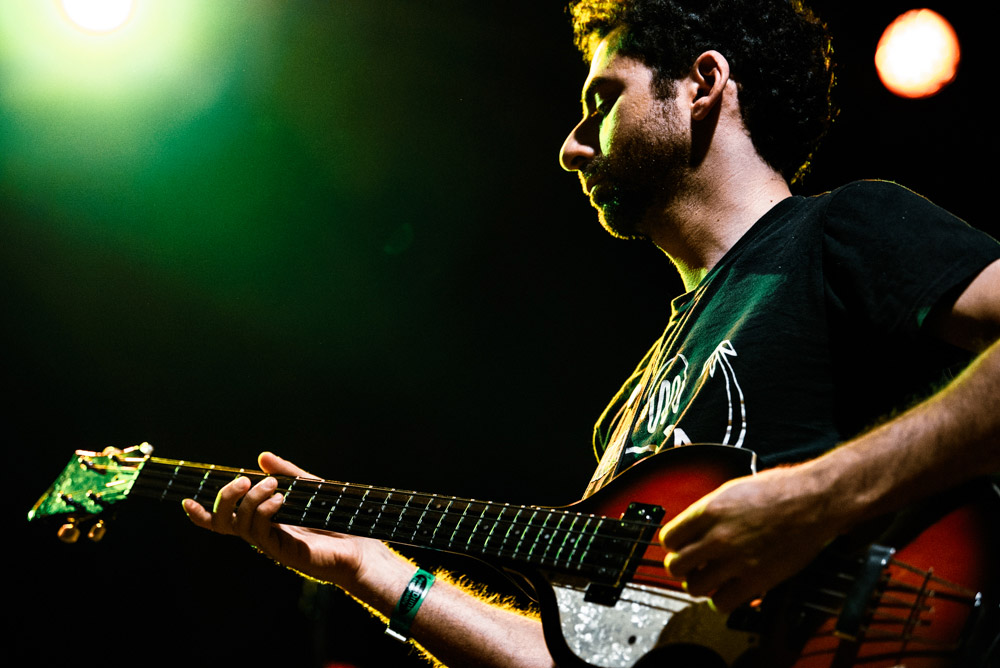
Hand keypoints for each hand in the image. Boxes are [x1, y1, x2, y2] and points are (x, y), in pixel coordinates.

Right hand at [182, 451, 382, 589]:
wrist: (358, 547)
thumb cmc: (334, 520)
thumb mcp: (308, 488)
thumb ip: (285, 473)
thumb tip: (261, 457)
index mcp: (262, 520)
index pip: (225, 520)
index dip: (201, 514)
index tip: (186, 501)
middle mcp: (261, 533)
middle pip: (223, 521)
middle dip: (224, 498)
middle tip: (243, 481)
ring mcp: (270, 544)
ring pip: (240, 523)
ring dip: (252, 499)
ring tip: (272, 485)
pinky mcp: (282, 551)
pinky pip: (261, 531)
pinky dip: (265, 511)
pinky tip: (280, 500)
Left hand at [658, 464, 845, 613]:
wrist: (814, 500)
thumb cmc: (780, 490)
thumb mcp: (733, 490)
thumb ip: (710, 511)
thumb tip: (694, 528)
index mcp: (709, 510)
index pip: (669, 538)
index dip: (673, 544)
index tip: (679, 547)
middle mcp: (718, 536)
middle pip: (676, 566)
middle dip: (680, 567)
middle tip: (690, 566)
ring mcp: (736, 560)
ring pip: (694, 586)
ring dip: (698, 584)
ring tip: (708, 579)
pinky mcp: (756, 580)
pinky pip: (722, 602)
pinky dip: (721, 600)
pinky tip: (727, 591)